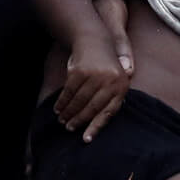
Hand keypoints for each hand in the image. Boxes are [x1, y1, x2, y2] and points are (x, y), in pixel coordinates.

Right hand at [51, 19, 135, 139]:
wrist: (94, 40)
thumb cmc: (104, 67)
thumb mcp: (113, 80)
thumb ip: (109, 99)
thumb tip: (98, 125)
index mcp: (121, 87)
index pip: (108, 112)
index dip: (96, 127)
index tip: (85, 139)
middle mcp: (110, 81)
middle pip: (92, 107)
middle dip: (78, 120)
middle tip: (69, 129)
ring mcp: (95, 75)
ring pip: (79, 100)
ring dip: (68, 112)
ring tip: (62, 120)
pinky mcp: (81, 71)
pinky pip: (69, 91)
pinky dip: (62, 101)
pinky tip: (58, 108)